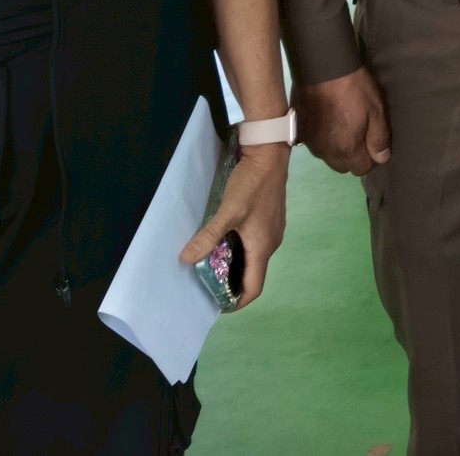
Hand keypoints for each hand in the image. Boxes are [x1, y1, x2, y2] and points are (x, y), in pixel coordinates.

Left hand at [181, 142, 289, 308]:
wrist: (270, 154)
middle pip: (253, 274)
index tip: (219, 305)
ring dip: (235, 265)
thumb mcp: (227, 210)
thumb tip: (186, 259)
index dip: (238, 301)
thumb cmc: (251, 184)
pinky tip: (225, 240)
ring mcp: (273, 230)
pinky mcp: (270, 218)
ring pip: (254, 257)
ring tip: (212, 263)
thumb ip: (209, 236)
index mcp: (263, 247)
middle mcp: (272, 242)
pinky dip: (240, 250)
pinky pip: (255, 243)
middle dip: (232, 283)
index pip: (254, 287)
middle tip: (207, 282)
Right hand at [299, 68, 391, 175]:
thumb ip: (379, 138)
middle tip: (360, 133)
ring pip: (328, 156)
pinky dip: (323, 139)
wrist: (322, 67)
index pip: (361, 169)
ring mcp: (310, 142)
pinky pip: (315, 144)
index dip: (371, 157)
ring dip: (337, 148)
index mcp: (346, 149)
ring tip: (343, 126)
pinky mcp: (299, 131)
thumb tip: (382, 159)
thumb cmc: (354, 88)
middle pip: (343, 166)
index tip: (373, 141)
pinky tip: (328, 122)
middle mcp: (326, 152)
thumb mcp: (376, 110)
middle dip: (353, 156)